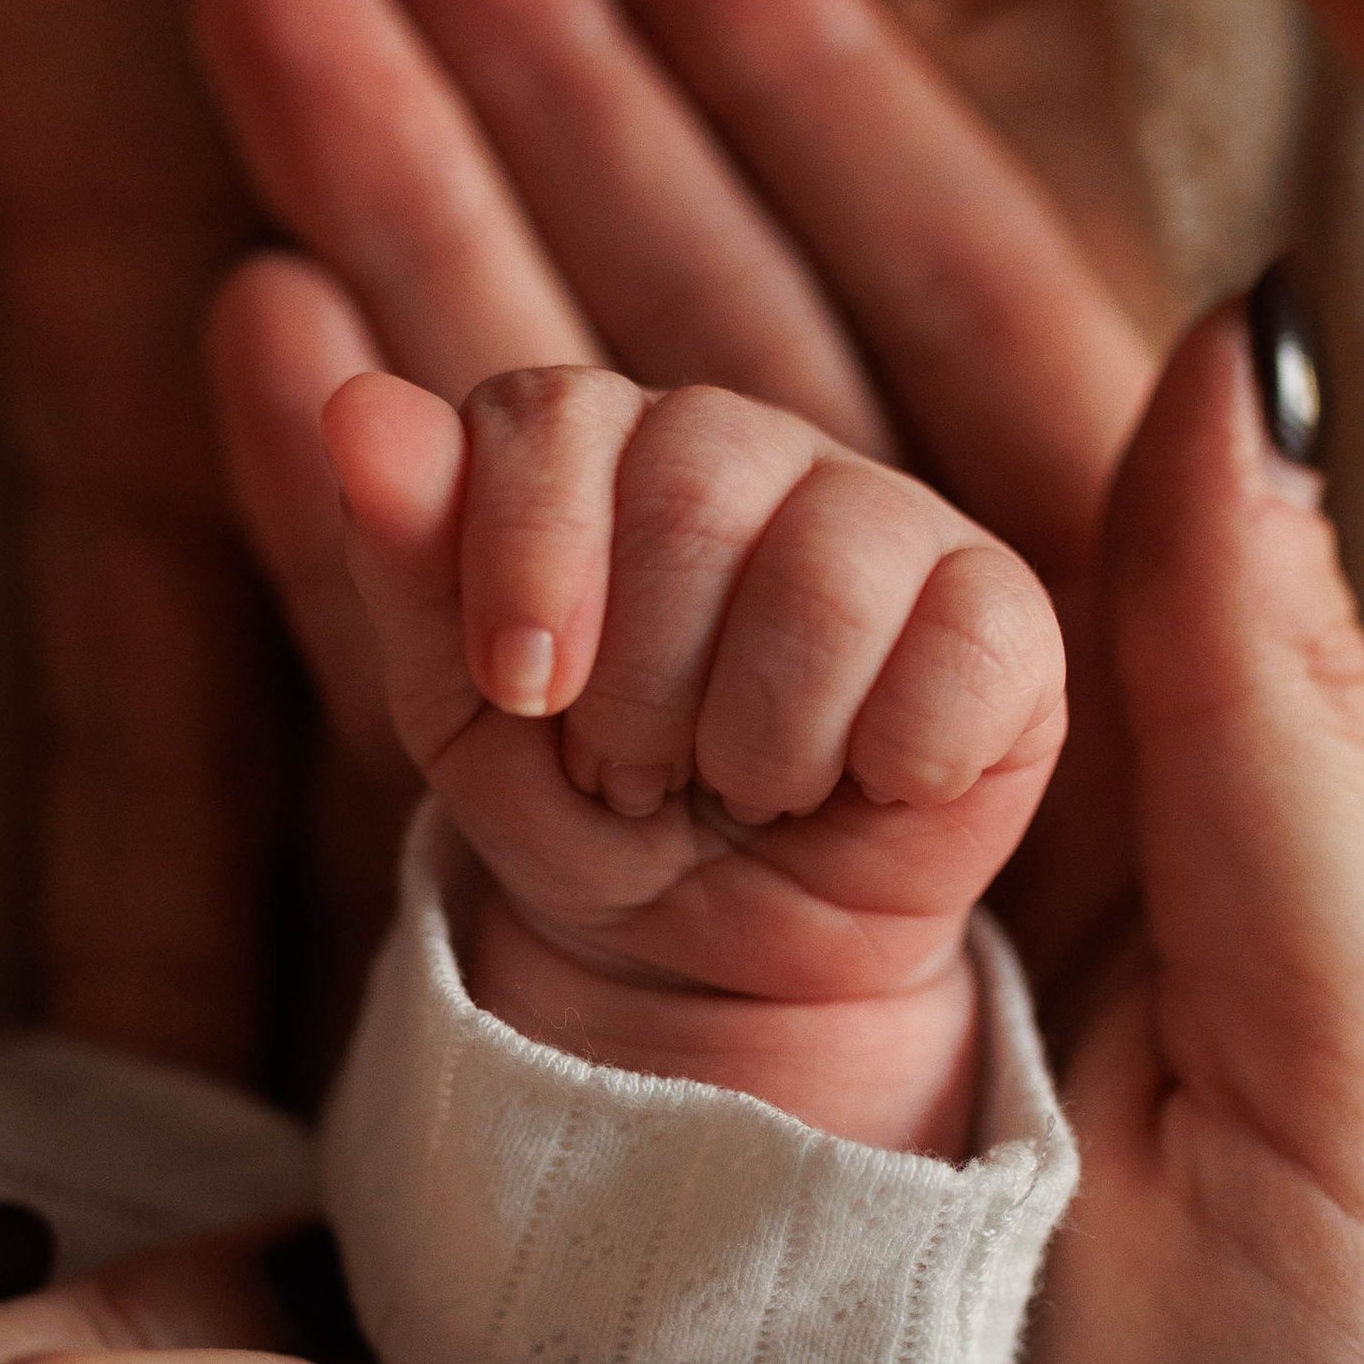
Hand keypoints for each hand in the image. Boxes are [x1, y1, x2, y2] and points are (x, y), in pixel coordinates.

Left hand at [0, 0, 1363, 1063]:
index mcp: (946, 200)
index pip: (985, 506)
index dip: (969, 668)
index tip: (988, 862)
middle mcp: (680, 318)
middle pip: (692, 605)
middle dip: (656, 681)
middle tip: (625, 739)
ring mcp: (407, 342)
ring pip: (425, 611)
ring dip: (407, 694)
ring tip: (386, 861)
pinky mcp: (137, 321)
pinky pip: (135, 610)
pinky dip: (115, 804)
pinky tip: (110, 1022)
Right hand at [196, 0, 1363, 1363]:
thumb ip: (1276, 720)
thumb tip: (1231, 339)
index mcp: (1137, 757)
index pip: (973, 364)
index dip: (836, 122)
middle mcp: (906, 789)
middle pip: (726, 391)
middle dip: (567, 135)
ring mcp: (704, 901)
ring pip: (552, 516)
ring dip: (417, 271)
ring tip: (264, 30)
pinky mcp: (548, 1035)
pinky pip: (429, 743)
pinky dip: (338, 543)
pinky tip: (244, 342)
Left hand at [303, 354, 1062, 1149]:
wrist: (704, 956)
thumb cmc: (578, 807)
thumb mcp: (456, 712)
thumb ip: (405, 555)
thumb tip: (359, 407)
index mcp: (601, 440)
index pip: (553, 411)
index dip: (526, 558)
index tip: (524, 689)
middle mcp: (748, 447)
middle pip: (693, 496)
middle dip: (639, 690)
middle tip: (637, 773)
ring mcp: (891, 519)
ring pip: (829, 576)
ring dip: (756, 740)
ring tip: (741, 789)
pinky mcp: (1003, 618)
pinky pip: (958, 655)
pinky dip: (889, 760)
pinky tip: (861, 787)